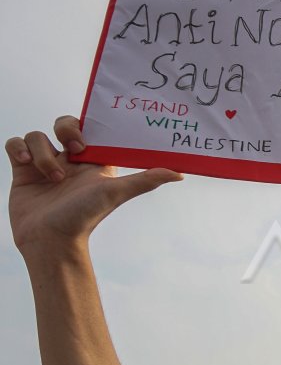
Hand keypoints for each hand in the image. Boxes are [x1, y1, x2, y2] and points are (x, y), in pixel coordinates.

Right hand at [6, 116, 180, 255]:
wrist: (50, 240)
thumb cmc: (85, 217)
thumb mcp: (116, 192)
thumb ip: (146, 180)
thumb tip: (180, 174)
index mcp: (93, 161)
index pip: (91, 128)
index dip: (87, 124)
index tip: (87, 139)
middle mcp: (70, 160)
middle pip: (64, 123)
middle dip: (65, 130)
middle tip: (73, 150)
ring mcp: (46, 164)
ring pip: (38, 136)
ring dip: (42, 153)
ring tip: (52, 178)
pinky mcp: (23, 170)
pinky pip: (16, 143)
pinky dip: (19, 149)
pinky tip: (26, 166)